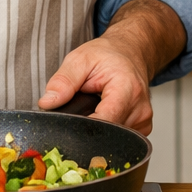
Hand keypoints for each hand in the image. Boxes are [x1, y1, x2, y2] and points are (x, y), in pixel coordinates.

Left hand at [39, 0, 185, 134]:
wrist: (130, 52)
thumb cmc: (108, 55)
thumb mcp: (80, 59)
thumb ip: (63, 81)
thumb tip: (47, 102)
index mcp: (126, 88)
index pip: (105, 122)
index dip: (83, 128)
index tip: (68, 126)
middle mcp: (139, 107)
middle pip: (108, 135)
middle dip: (87, 128)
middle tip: (79, 111)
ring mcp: (143, 119)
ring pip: (113, 139)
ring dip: (98, 130)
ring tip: (93, 109)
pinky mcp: (143, 127)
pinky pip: (122, 139)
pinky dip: (108, 130)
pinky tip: (104, 115)